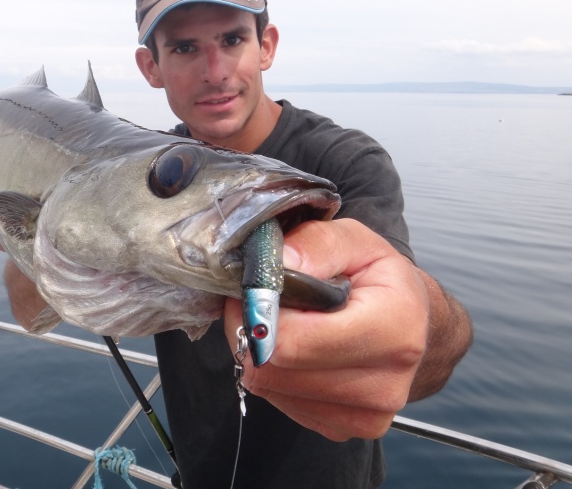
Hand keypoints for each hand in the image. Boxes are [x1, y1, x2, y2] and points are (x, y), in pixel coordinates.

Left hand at [224, 218, 429, 441]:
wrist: (416, 326)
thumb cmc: (381, 280)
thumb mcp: (355, 242)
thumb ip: (315, 245)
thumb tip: (277, 265)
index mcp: (394, 329)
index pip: (292, 341)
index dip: (258, 312)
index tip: (252, 289)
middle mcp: (384, 384)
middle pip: (274, 369)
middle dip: (254, 331)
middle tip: (259, 302)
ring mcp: (365, 415)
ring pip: (269, 386)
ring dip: (261, 351)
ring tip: (283, 322)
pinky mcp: (343, 428)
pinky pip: (278, 401)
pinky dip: (275, 372)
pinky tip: (296, 349)